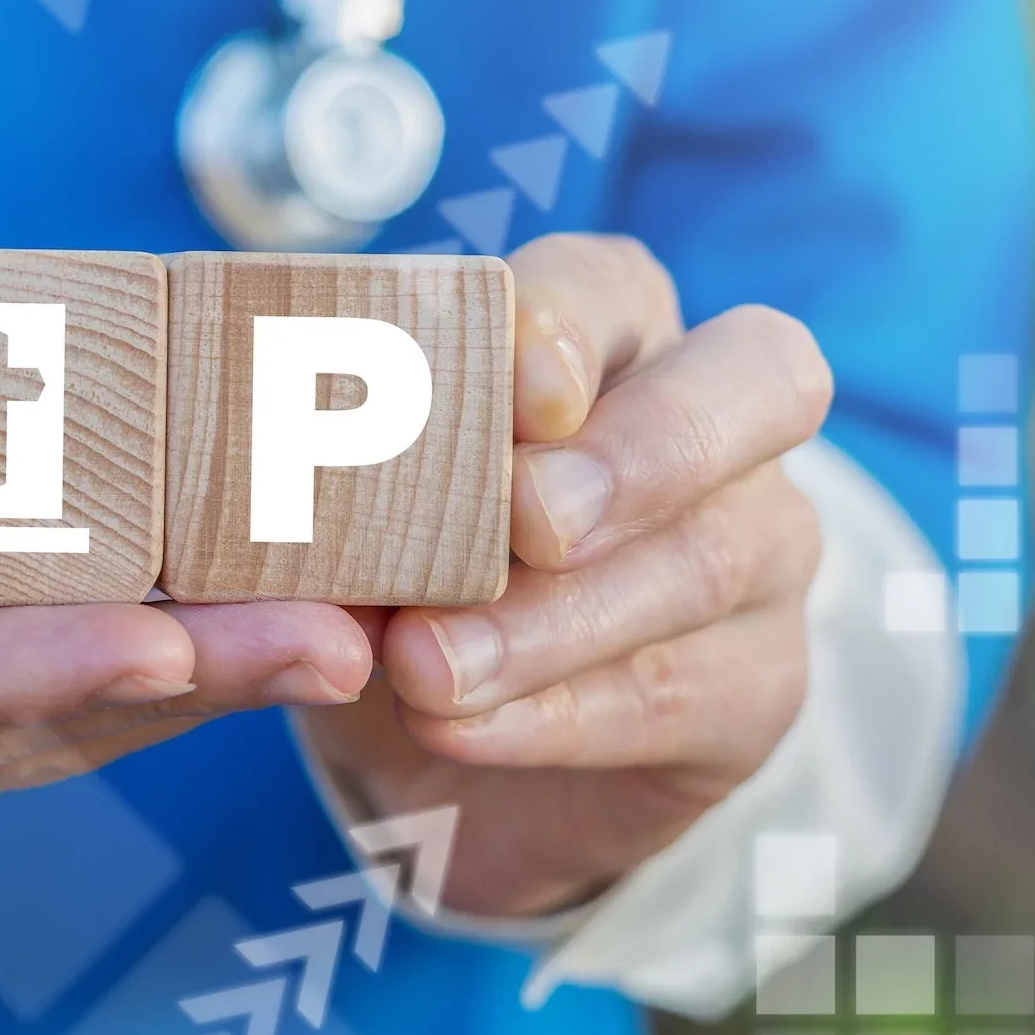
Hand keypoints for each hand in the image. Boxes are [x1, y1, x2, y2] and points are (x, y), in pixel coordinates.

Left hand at [298, 234, 832, 917]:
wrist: (447, 749)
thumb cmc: (395, 570)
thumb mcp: (344, 519)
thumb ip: (329, 493)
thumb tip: (274, 512)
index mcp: (609, 330)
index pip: (615, 284)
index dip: (570, 324)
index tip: (512, 390)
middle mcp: (716, 420)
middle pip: (759, 380)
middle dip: (634, 448)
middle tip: (524, 519)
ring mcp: (759, 549)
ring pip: (701, 558)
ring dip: (549, 619)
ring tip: (425, 666)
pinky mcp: (757, 684)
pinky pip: (680, 693)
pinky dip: (556, 714)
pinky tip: (461, 727)